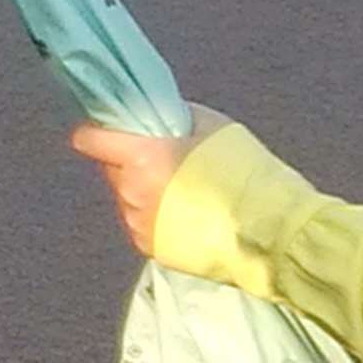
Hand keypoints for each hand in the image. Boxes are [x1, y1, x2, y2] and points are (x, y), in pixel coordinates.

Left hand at [71, 108, 232, 256]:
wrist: (272, 228)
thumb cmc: (246, 173)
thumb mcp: (210, 127)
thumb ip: (173, 119)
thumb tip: (154, 115)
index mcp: (141, 157)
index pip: (90, 141)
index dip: (96, 134)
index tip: (103, 133)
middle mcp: (133, 191)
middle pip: (113, 171)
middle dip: (129, 164)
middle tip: (164, 163)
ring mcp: (139, 222)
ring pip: (127, 199)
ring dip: (143, 193)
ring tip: (184, 192)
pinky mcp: (151, 247)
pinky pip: (142, 224)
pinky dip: (156, 218)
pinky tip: (187, 215)